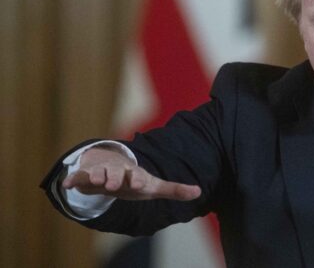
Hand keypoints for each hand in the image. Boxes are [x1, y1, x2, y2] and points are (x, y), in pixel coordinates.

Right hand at [62, 146, 200, 200]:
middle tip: (114, 184)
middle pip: (116, 173)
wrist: (111, 167)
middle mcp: (117, 171)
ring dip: (95, 176)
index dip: (136, 179)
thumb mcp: (153, 186)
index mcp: (134, 174)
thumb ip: (174, 189)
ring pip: (97, 173)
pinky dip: (73, 180)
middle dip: (115, 177)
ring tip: (94, 180)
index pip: (136, 176)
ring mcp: (101, 172)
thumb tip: (199, 192)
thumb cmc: (135, 180)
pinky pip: (78, 177)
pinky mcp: (86, 176)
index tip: (138, 183)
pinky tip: (66, 184)